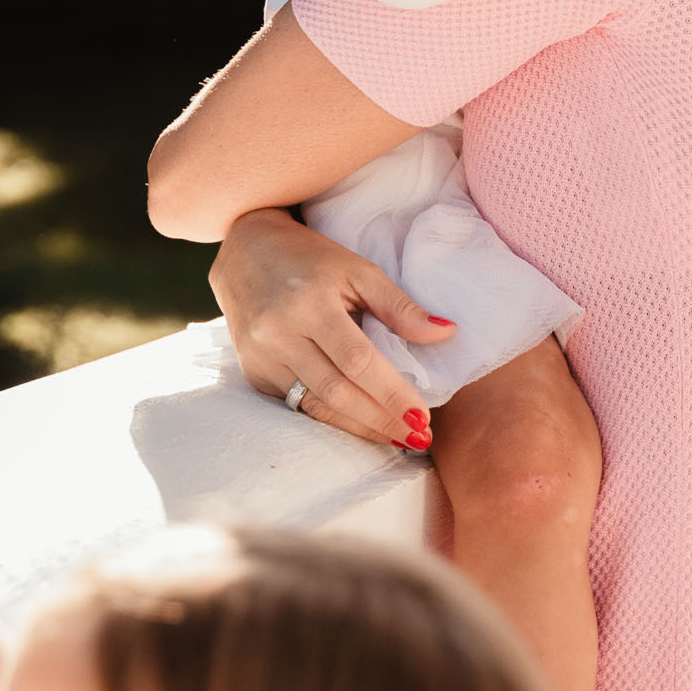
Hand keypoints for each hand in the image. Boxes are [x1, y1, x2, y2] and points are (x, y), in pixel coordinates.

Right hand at [210, 209, 452, 450]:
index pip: (358, 361)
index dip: (392, 394)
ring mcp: (262, 357)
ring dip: (360, 428)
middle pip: (337, 392)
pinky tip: (361, 426)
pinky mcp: (254, 373)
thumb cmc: (310, 258)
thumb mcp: (357, 269)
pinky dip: (332, 419)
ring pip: (316, 406)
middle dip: (381, 420)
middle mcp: (279, 334)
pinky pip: (297, 405)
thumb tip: (446, 334)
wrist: (246, 251)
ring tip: (397, 439)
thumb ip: (399, 305)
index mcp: (310, 303)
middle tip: (419, 438)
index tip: (423, 417)